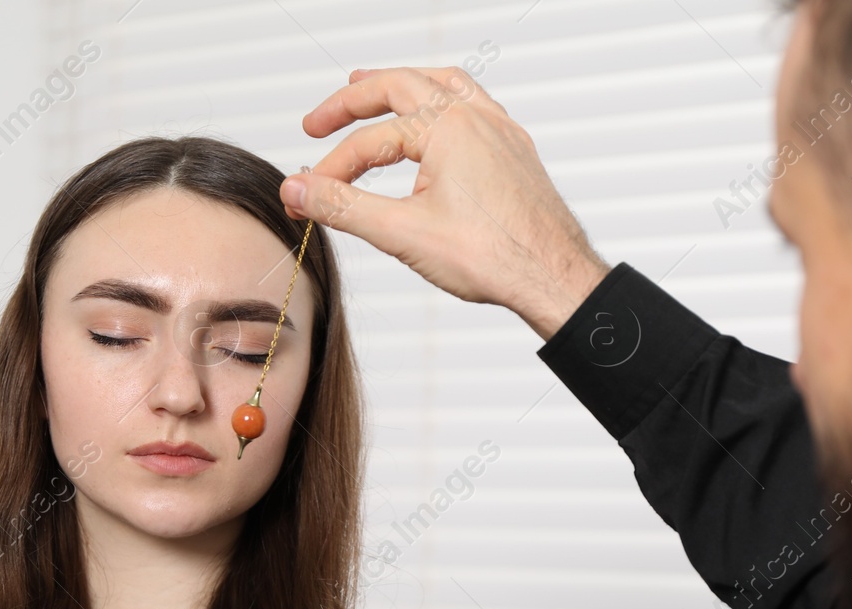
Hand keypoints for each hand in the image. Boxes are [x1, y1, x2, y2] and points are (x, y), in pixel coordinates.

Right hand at [281, 66, 611, 340]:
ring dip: (401, 88)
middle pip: (400, 88)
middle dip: (353, 104)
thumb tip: (297, 188)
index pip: (369, 142)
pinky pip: (474, 107)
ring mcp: (499, 131)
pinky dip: (442, 104)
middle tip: (318, 123)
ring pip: (442, 87)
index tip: (307, 195)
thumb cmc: (496, 257)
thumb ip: (343, 206)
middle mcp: (476, 117)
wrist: (554, 278)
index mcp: (446, 127)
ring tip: (371, 89)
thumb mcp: (403, 233)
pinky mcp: (514, 151)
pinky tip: (435, 120)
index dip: (329, 169)